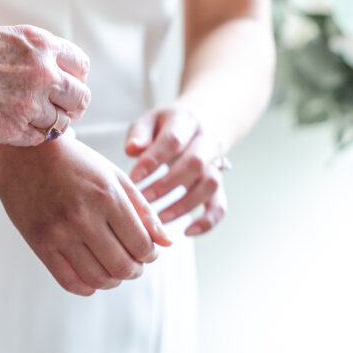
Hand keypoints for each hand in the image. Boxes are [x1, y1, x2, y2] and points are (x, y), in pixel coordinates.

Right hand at [0, 25, 90, 146]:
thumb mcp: (5, 40)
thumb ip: (34, 55)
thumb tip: (55, 75)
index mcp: (41, 45)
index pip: (80, 66)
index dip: (73, 79)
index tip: (62, 87)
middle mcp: (43, 72)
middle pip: (80, 98)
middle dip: (70, 107)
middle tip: (56, 112)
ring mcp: (30, 102)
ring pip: (62, 124)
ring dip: (51, 125)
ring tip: (31, 122)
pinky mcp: (14, 129)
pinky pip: (38, 139)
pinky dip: (30, 136)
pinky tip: (14, 129)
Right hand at [0, 132, 170, 295]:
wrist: (21, 155)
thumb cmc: (73, 162)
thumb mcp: (112, 176)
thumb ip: (142, 208)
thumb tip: (166, 243)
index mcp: (107, 195)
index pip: (142, 245)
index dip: (150, 254)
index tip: (146, 251)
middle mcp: (84, 215)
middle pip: (123, 266)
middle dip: (135, 270)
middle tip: (132, 263)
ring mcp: (60, 231)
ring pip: (99, 278)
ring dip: (113, 280)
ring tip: (113, 270)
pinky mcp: (40, 243)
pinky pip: (69, 282)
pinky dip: (87, 287)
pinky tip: (92, 277)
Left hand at [125, 105, 227, 236]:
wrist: (203, 122)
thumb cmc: (167, 125)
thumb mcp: (150, 120)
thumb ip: (140, 133)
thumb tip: (132, 150)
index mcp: (186, 122)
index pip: (172, 140)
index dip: (153, 160)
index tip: (133, 177)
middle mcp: (206, 142)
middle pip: (195, 163)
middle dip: (167, 185)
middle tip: (143, 199)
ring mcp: (215, 164)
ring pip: (209, 185)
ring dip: (184, 205)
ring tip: (158, 218)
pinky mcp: (219, 184)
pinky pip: (220, 205)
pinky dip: (208, 221)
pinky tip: (187, 232)